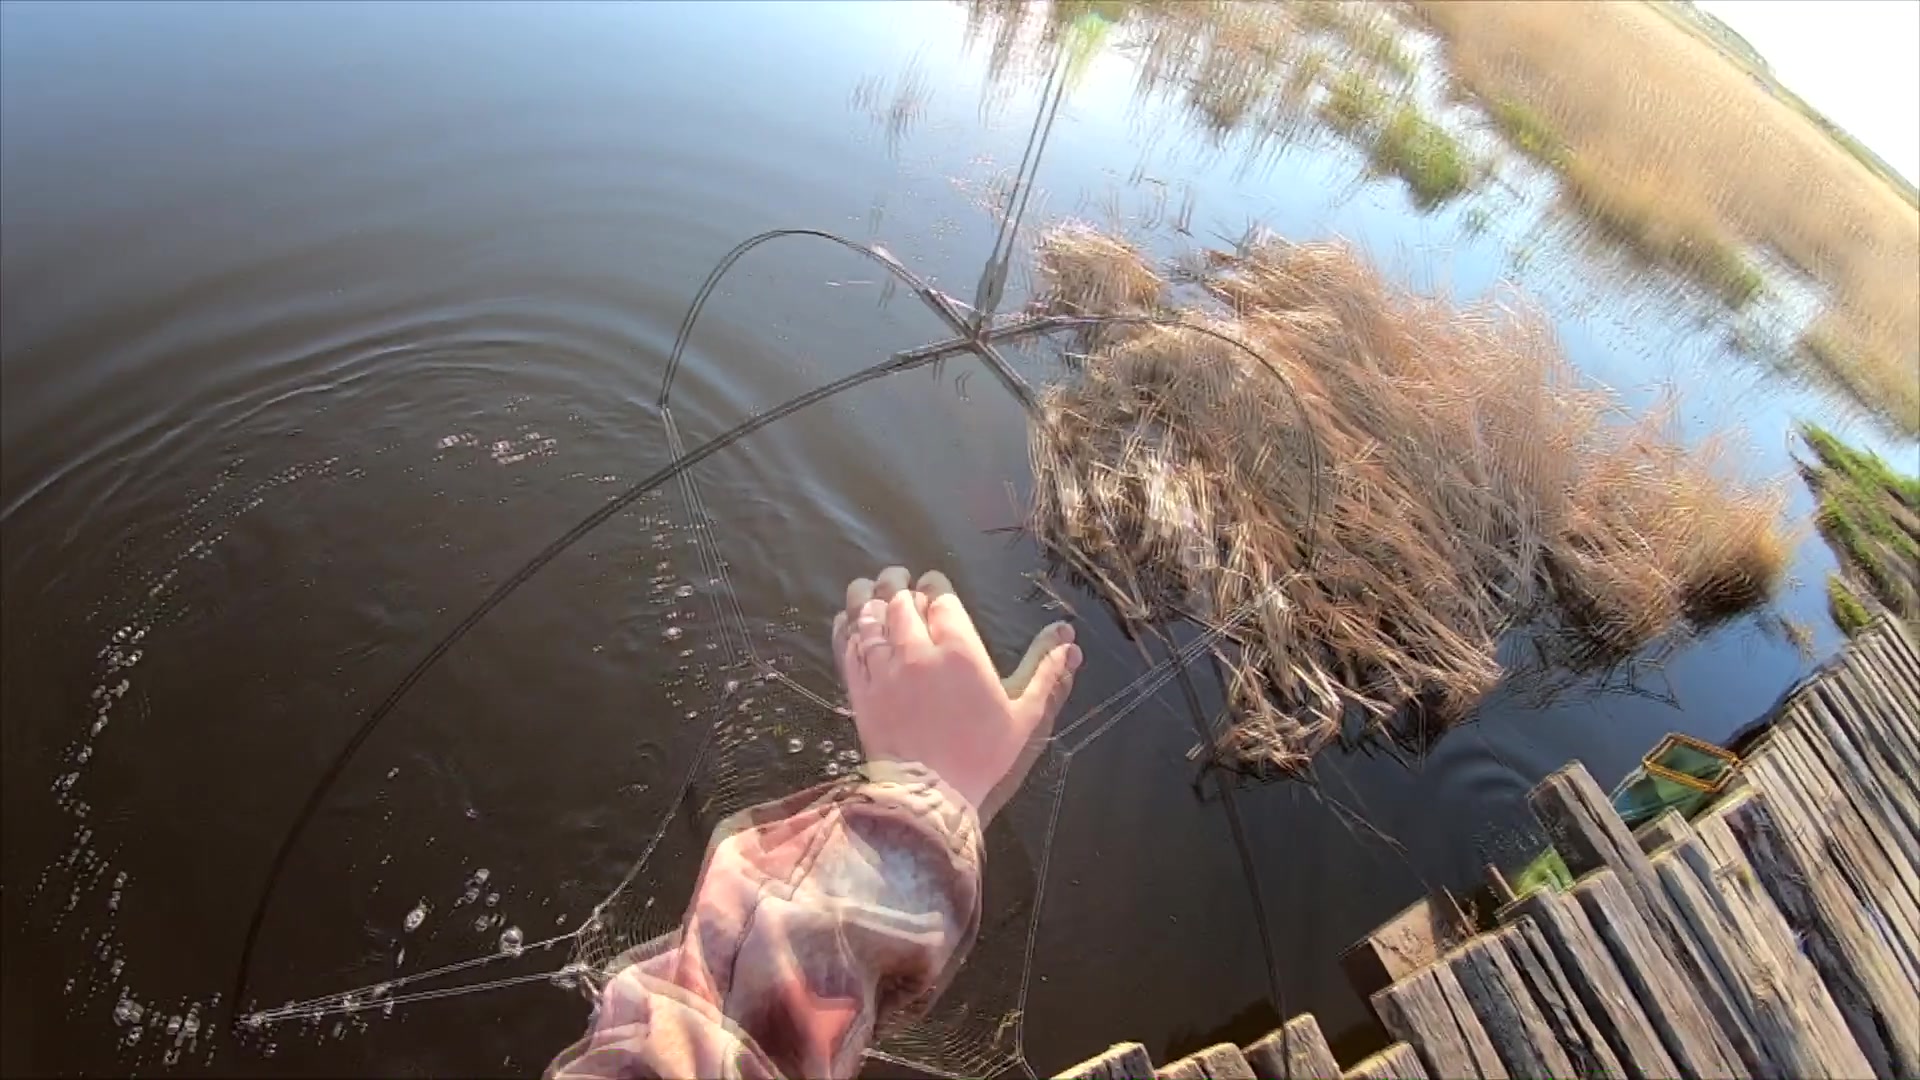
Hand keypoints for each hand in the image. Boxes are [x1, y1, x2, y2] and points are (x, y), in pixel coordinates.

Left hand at [832, 567, 1080, 822]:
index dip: (934, 585)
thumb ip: (1045, 671)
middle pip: (900, 600)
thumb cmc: (982, 756)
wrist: (930, 797)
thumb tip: (1069, 638)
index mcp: (959, 650)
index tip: (932, 583)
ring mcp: (883, 669)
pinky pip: (847, 647)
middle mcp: (917, 651)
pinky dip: (846, 627)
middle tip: (898, 577)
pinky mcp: (859, 690)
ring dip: (868, 596)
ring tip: (869, 586)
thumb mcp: (1024, 715)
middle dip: (899, 583)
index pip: (940, 598)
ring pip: (869, 617)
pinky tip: (847, 619)